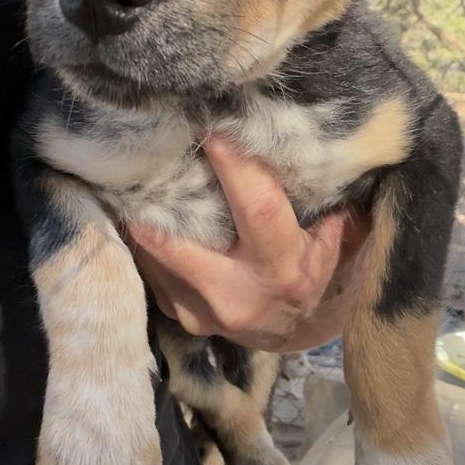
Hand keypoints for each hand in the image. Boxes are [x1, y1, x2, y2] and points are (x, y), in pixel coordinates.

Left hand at [128, 136, 368, 351]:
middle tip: (143, 160)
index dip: (235, 169)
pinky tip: (144, 214)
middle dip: (157, 205)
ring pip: (156, 258)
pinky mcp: (179, 317)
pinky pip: (152, 273)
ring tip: (134, 181)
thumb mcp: (330, 240)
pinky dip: (148, 242)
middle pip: (178, 246)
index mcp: (283, 269)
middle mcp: (237, 296)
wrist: (290, 333)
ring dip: (142, 219)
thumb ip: (325, 200)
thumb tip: (320, 144)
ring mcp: (202, 312)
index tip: (213, 131)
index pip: (257, 209)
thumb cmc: (310, 271)